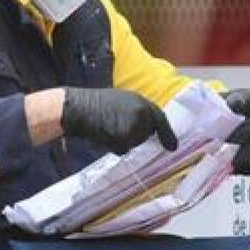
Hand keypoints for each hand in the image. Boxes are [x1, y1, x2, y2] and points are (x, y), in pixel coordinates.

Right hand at [61, 87, 177, 153]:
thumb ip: (136, 112)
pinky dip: (114, 146)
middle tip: (114, 127)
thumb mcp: (120, 101)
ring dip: (124, 141)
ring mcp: (135, 125)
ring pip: (135, 143)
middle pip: (146, 135)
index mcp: (141, 101)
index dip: (166, 134)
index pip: (160, 119)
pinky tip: (103, 134)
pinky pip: (124, 148)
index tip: (173, 147)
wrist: (77, 107)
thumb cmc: (93, 104)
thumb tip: (146, 129)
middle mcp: (142, 112)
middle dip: (135, 137)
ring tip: (107, 127)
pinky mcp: (126, 136)